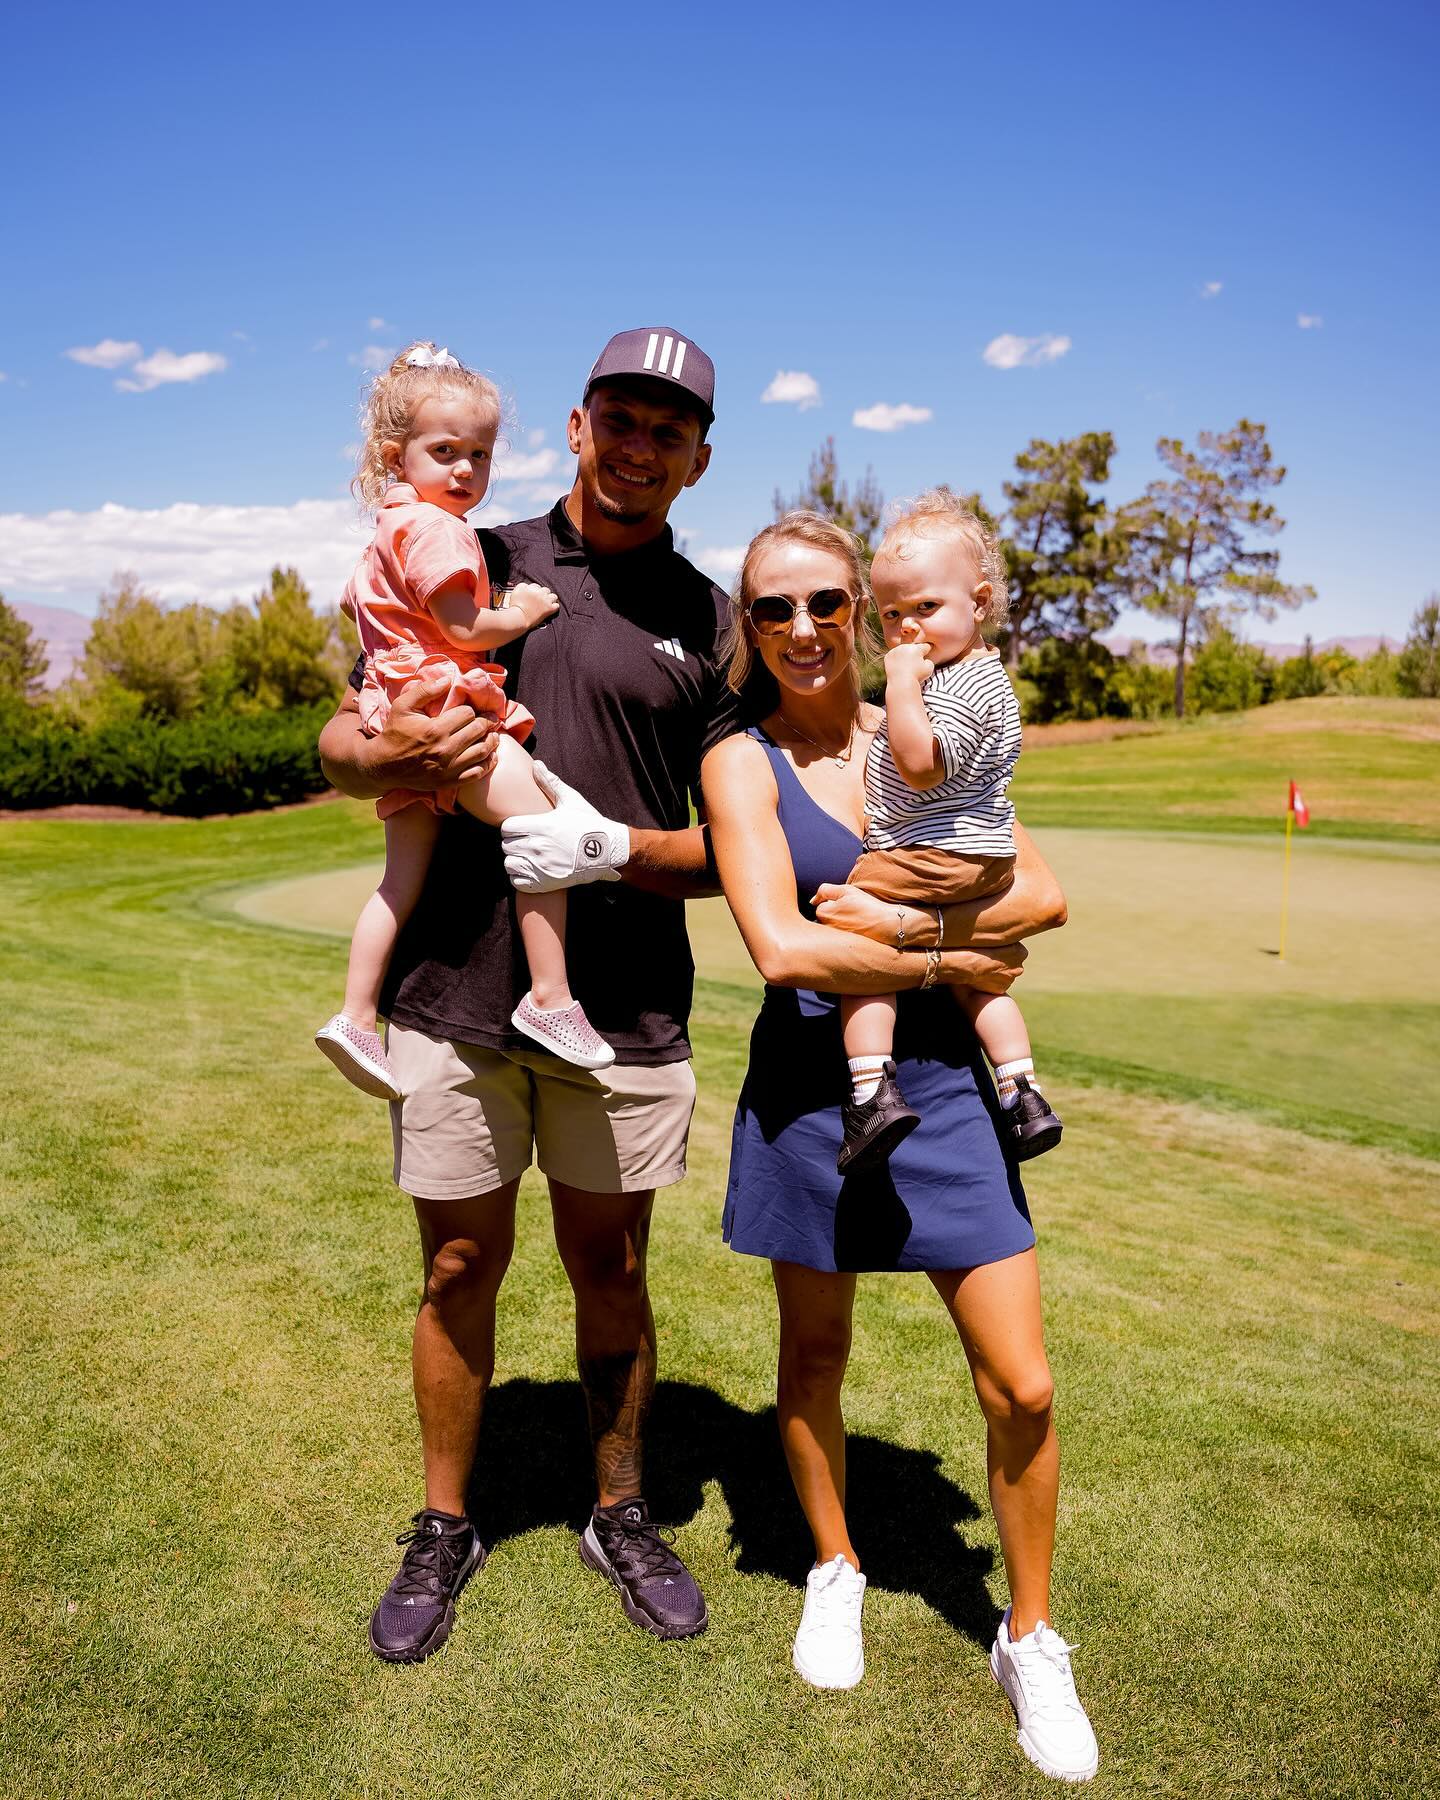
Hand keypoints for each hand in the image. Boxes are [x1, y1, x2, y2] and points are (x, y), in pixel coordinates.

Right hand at [365, 672, 499, 789]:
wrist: (384, 765)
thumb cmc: (394, 733)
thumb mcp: (402, 706)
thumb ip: (424, 690)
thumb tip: (447, 680)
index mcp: (435, 729)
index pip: (467, 714)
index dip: (471, 710)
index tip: (470, 711)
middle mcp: (445, 749)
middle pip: (478, 730)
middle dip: (487, 722)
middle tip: (492, 719)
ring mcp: (449, 768)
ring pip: (483, 751)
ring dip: (492, 741)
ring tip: (494, 735)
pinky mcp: (450, 781)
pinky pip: (478, 772)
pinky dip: (488, 763)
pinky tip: (489, 755)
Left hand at [501, 761, 630, 891]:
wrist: (608, 852)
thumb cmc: (589, 824)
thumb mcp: (571, 800)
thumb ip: (550, 783)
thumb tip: (536, 764)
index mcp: (541, 825)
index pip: (506, 828)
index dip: (512, 827)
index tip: (521, 828)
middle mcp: (538, 846)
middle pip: (507, 846)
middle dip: (514, 843)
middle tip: (527, 842)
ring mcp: (540, 866)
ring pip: (510, 864)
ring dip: (516, 860)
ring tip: (528, 857)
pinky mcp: (544, 883)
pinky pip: (517, 882)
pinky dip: (520, 877)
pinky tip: (531, 870)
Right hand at [504, 582, 560, 629]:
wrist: (519, 618)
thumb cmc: (515, 607)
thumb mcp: (515, 592)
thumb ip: (522, 586)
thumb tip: (527, 586)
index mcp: (531, 588)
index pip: (536, 586)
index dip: (535, 591)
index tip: (534, 596)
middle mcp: (539, 592)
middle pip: (545, 590)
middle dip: (543, 594)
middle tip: (540, 600)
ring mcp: (545, 601)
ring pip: (553, 596)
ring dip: (551, 599)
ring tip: (547, 603)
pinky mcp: (549, 609)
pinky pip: (556, 605)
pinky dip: (554, 607)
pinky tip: (551, 608)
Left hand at [812, 882, 910, 943]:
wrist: (886, 925)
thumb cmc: (867, 906)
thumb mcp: (846, 890)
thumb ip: (825, 890)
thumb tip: (813, 900)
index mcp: (824, 914)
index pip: (820, 906)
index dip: (834, 902)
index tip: (847, 904)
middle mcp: (825, 929)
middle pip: (824, 919)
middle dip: (834, 914)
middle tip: (852, 913)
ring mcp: (832, 940)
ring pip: (831, 928)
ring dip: (839, 924)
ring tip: (856, 922)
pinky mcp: (841, 948)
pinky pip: (837, 940)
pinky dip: (844, 935)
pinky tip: (857, 932)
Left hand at [884, 622, 932, 686]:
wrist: (900, 684)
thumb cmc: (917, 676)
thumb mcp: (929, 668)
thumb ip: (929, 660)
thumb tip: (925, 658)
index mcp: (916, 648)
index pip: (925, 646)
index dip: (927, 652)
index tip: (925, 659)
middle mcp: (905, 646)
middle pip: (913, 647)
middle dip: (915, 654)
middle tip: (915, 665)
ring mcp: (895, 650)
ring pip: (903, 650)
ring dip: (905, 655)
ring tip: (907, 666)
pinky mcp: (888, 656)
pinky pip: (894, 655)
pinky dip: (897, 660)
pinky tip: (899, 667)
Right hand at [944, 943, 1026, 991]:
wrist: (967, 964)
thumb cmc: (978, 947)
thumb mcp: (995, 938)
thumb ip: (1006, 941)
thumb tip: (1007, 940)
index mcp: (1021, 952)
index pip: (1017, 951)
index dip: (1005, 951)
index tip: (995, 951)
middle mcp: (1019, 968)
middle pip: (1013, 965)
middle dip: (1004, 964)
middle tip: (990, 961)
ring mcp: (1010, 980)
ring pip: (1006, 976)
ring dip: (998, 973)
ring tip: (984, 969)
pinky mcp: (1001, 990)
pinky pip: (998, 985)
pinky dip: (992, 982)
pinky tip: (983, 977)